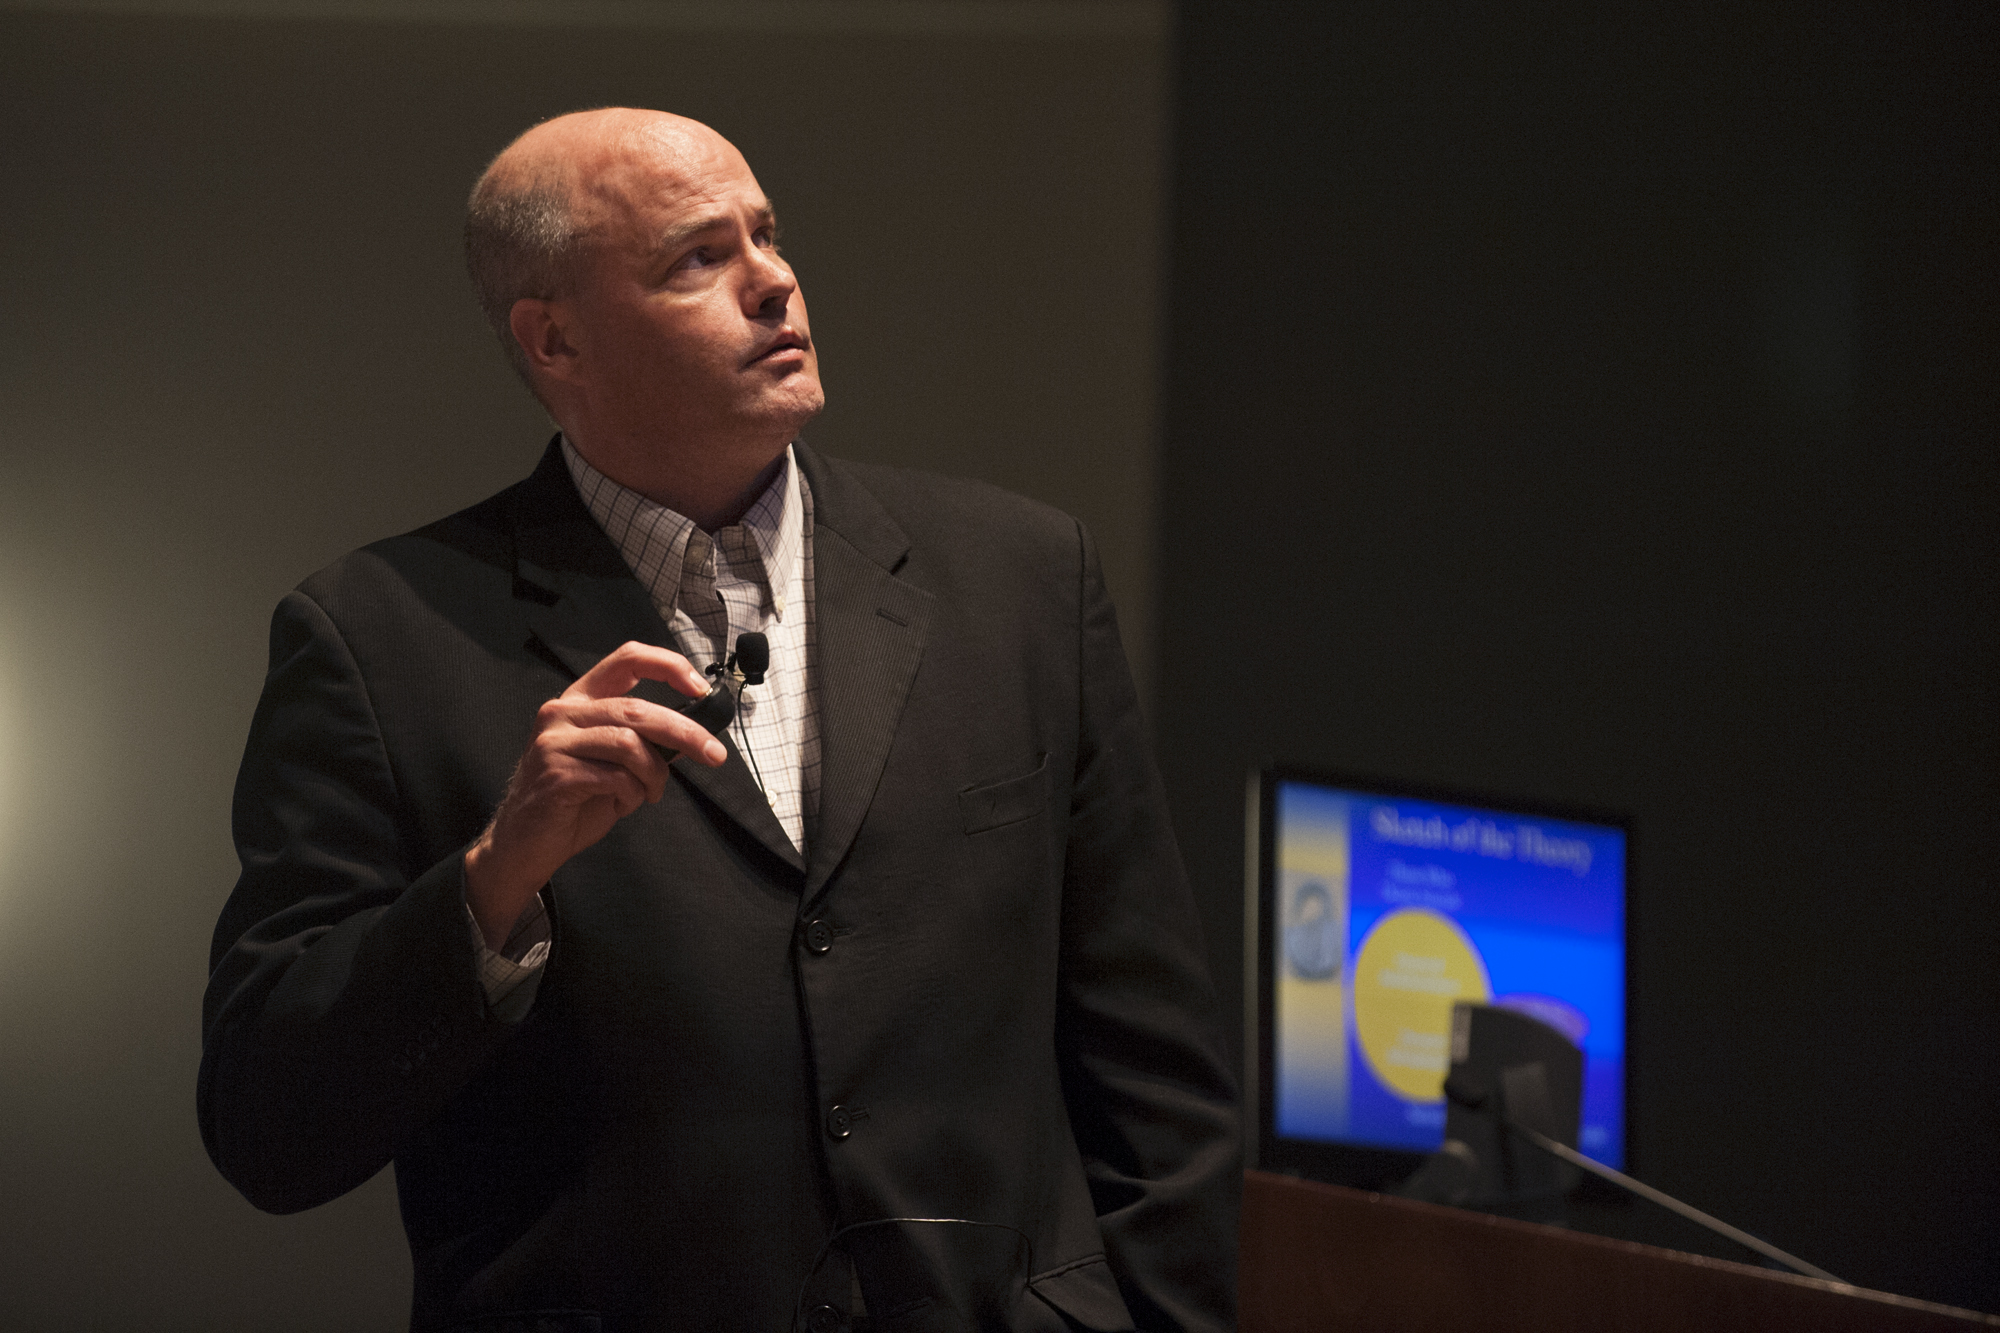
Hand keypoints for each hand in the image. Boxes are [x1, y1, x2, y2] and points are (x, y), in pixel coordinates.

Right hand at [464, 641, 726, 946]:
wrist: (524, 844)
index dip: (668, 666)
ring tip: (650, 793)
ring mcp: (555, 742)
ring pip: (630, 744)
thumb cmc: (572, 801)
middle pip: (638, 708)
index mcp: (579, 701)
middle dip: (685, 732)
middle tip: (714, 754)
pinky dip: (632, 794)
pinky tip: (623, 804)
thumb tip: (690, 735)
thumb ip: (641, 740)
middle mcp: (562, 713)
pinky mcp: (556, 773)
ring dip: (654, 774)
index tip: (700, 687)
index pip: (627, 660)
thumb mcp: (611, 762)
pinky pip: (615, 777)